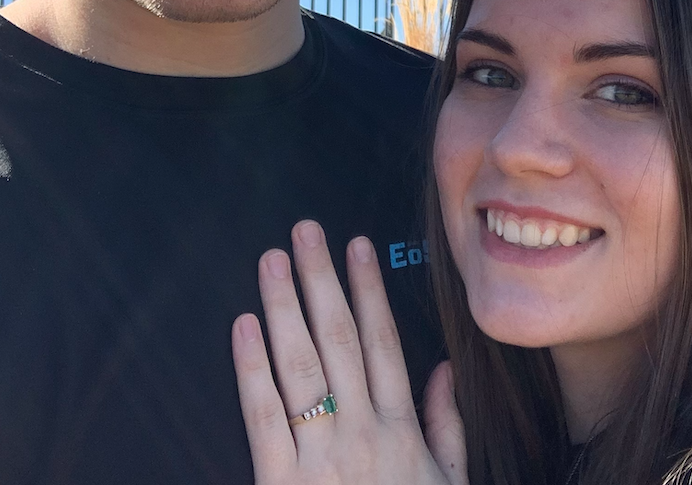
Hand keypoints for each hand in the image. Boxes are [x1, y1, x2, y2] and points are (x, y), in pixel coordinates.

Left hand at [232, 220, 467, 484]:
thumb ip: (446, 426)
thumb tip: (442, 368)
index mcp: (400, 431)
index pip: (382, 342)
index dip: (368, 290)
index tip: (358, 247)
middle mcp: (360, 433)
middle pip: (338, 340)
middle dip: (321, 280)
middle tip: (305, 232)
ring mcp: (319, 458)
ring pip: (300, 366)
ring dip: (284, 306)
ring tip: (273, 261)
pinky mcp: (280, 484)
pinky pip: (263, 417)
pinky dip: (252, 368)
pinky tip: (245, 327)